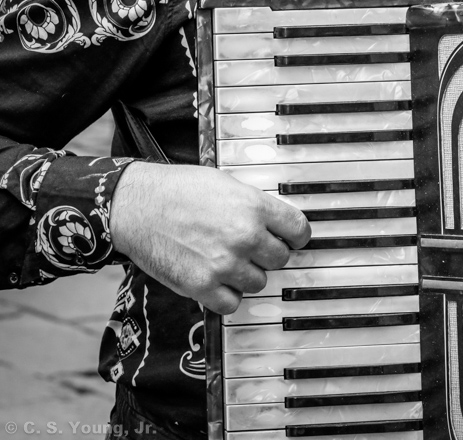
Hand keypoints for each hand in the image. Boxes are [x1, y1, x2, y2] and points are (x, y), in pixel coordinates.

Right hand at [109, 162, 310, 313]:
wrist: (139, 205)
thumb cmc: (179, 189)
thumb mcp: (226, 184)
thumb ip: (254, 205)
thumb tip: (276, 224)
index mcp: (254, 207)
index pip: (299, 230)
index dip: (296, 236)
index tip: (291, 239)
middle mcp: (245, 236)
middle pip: (281, 259)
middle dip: (268, 254)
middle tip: (250, 247)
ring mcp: (225, 264)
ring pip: (259, 282)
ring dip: (247, 274)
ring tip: (227, 259)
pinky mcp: (203, 287)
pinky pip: (233, 304)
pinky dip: (227, 295)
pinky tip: (217, 279)